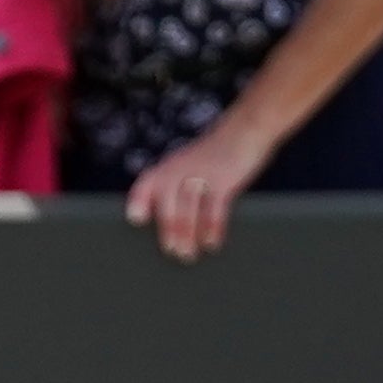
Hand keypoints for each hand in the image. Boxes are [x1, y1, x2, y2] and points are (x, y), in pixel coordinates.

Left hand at [122, 116, 273, 262]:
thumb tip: (165, 224)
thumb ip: (173, 188)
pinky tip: (211, 243)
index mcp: (170, 166)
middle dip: (168, 229)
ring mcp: (204, 172)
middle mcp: (182, 168)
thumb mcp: (187, 165)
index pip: (147, 182)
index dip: (140, 200)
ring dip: (186, 234)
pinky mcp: (225, 179)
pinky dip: (212, 228)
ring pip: (189, 207)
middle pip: (168, 200)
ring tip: (187, 254)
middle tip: (171, 251)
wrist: (247, 127)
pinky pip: (215, 207)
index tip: (135, 219)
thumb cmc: (215, 155)